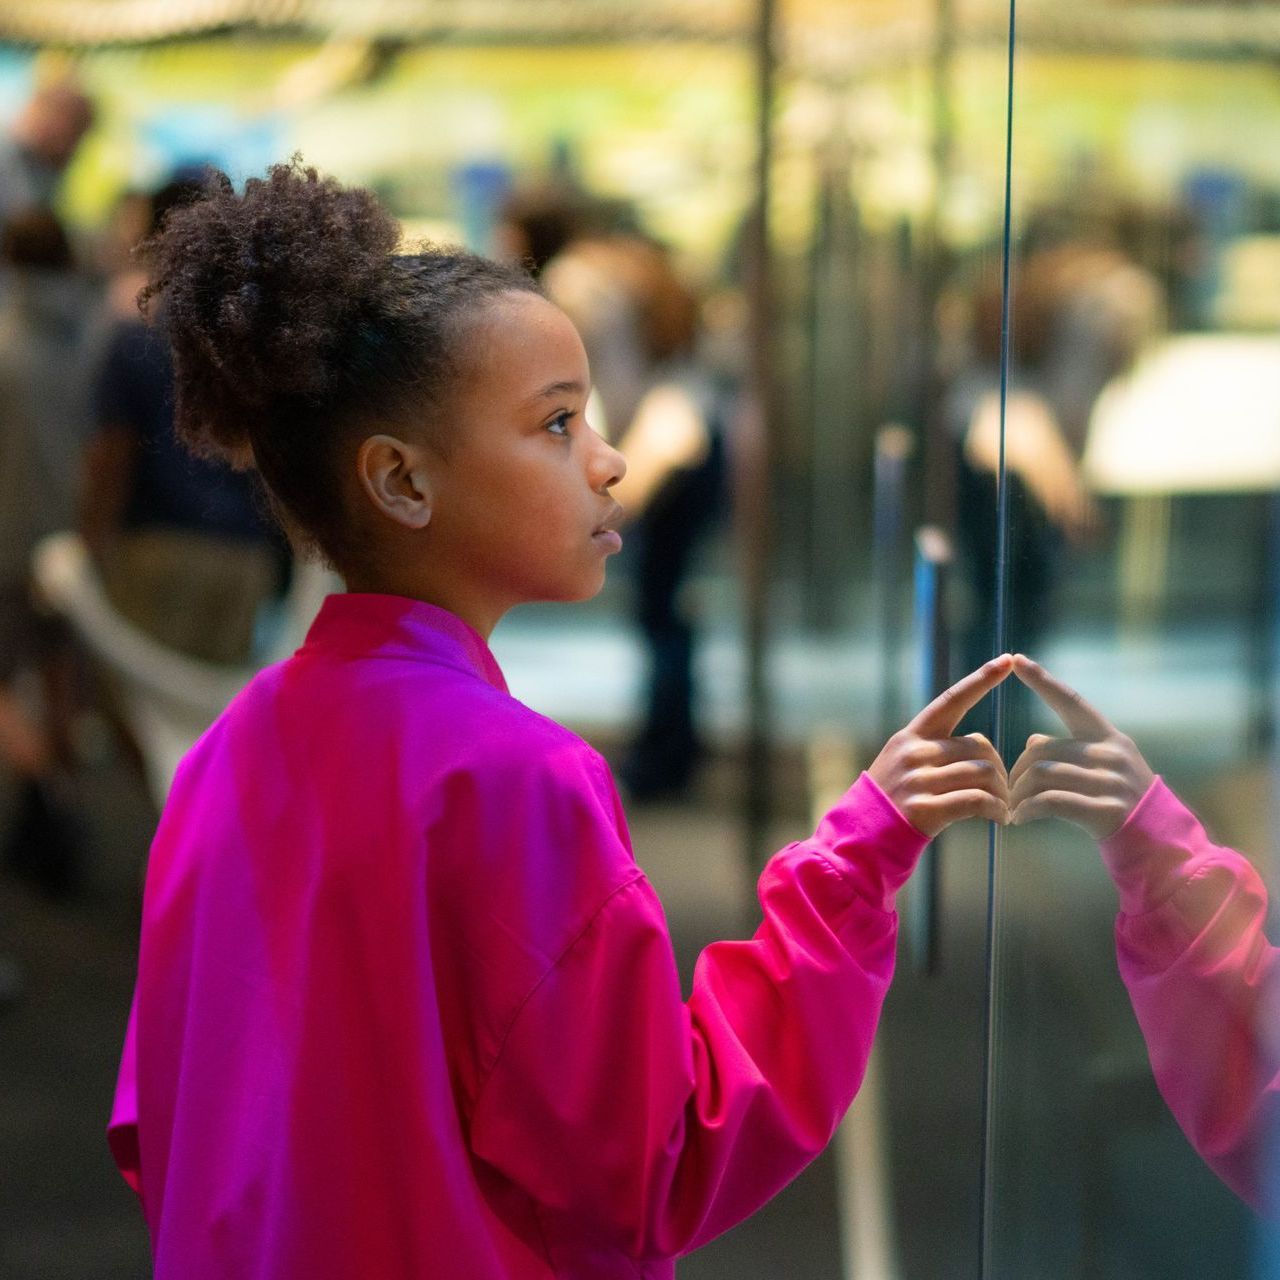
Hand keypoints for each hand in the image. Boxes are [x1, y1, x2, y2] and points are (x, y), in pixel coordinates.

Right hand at [868, 655, 1013, 836]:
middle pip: (978, 747)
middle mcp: (915, 753)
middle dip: (997, 767)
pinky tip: (1000, 818)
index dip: (980, 680)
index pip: (951, 700)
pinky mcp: (927, 808)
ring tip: (1003, 806)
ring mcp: (919, 780)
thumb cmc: (890, 800)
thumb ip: (934, 749)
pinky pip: (978, 800)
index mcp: (911, 736)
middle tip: (1002, 788)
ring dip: (1001, 792)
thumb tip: (979, 748)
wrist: (862, 836)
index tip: (1006, 661)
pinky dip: (997, 810)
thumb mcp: (902, 761)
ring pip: (983, 773)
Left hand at [1009, 655, 1153, 838]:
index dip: (1044, 681)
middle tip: (1008, 791)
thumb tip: (1031, 740)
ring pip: (1041, 774)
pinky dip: (1027, 810)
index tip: (1018, 660)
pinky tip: (1020, 819)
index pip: (1072, 701)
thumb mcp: (1103, 769)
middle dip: (1018, 770)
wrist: (1160, 845)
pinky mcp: (1104, 811)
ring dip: (1018, 793)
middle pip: (1042, 749)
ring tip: (1012, 808)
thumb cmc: (1122, 804)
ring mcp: (1110, 782)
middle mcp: (1111, 755)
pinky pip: (1050, 802)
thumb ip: (1071, 751)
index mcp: (1110, 738)